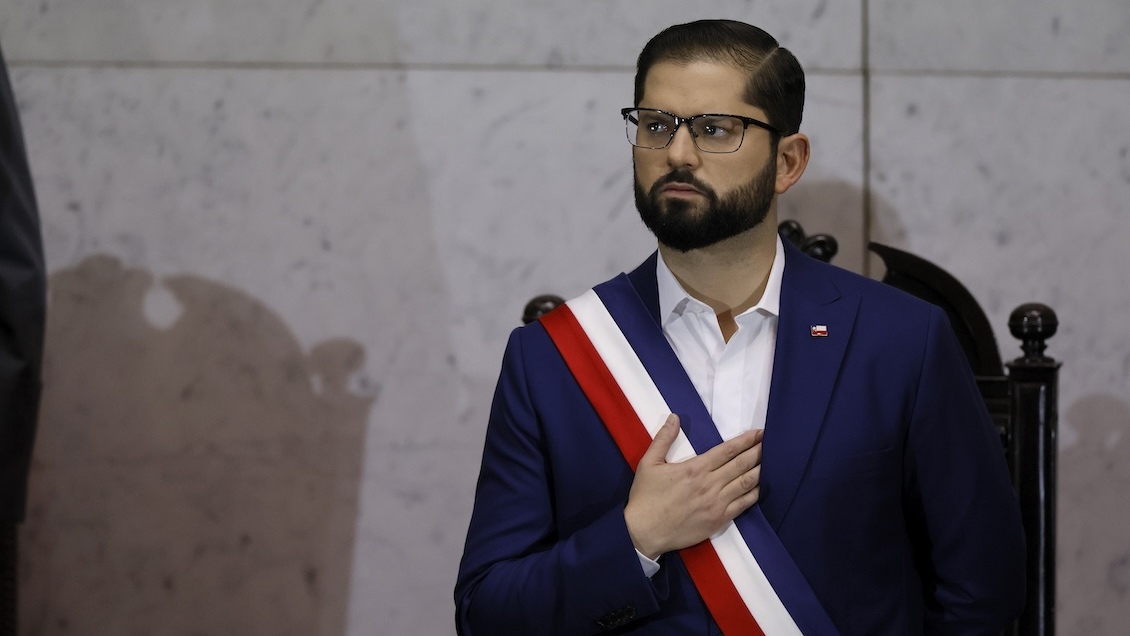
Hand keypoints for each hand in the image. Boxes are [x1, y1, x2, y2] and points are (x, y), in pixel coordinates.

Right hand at [624, 414, 763, 559]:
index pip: (727, 451)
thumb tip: (675, 418)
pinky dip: (755, 494)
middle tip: (773, 442)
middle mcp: (710, 484)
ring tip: (774, 461)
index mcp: (695, 468)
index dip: (746, 441)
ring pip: (746, 484)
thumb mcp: (648, 463)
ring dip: (761, 470)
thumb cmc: (645, 497)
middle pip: (741, 464)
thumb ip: (663, 439)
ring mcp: (716, 504)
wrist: (644, 531)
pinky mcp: (718, 520)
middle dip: (759, 451)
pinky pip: (743, 506)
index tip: (759, 433)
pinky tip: (763, 487)